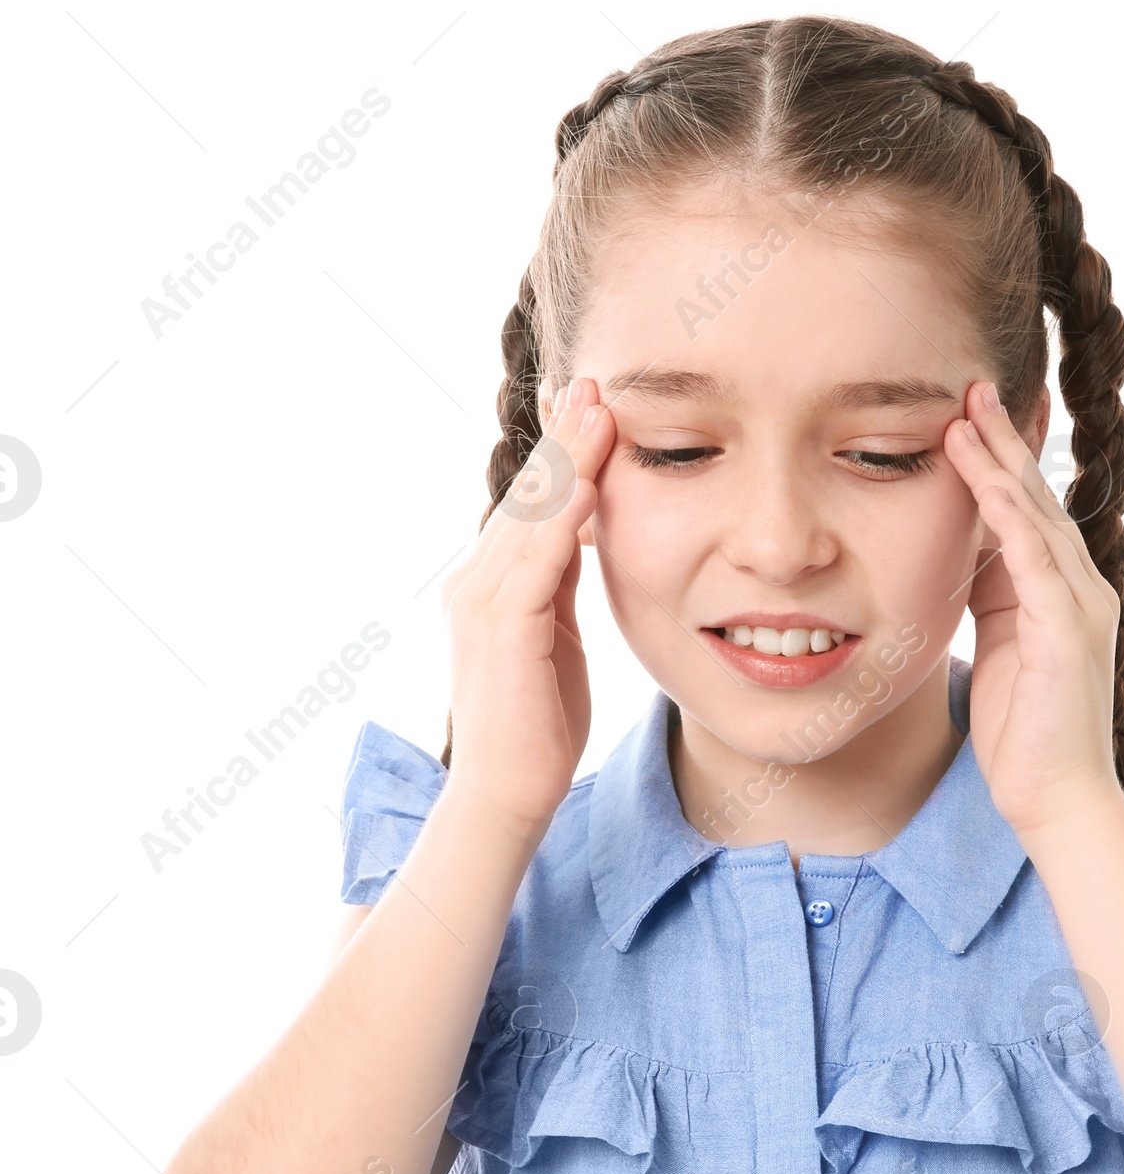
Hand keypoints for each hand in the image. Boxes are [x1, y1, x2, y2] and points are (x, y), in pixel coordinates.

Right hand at [439, 377, 614, 834]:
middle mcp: (475, 581)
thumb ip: (559, 585)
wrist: (509, 791)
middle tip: (593, 382)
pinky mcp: (501, 626)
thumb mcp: (556, 637)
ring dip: (567, 460)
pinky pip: (537, 559)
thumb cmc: (537, 723)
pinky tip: (590, 481)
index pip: (530, 505)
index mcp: (490, 584)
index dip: (562, 454)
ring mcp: (482, 601)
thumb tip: (584, 536)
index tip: (592, 406)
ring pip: (530, 515)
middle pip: (527, 495)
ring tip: (598, 408)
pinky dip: (564, 516)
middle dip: (563, 438)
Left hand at [944, 379, 1123, 840]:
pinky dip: (1010, 517)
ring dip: (1000, 462)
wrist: (1055, 798)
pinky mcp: (1065, 631)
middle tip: (973, 386)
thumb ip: (990, 597)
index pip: (1027, 510)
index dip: (1002, 460)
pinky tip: (986, 480)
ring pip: (1036, 516)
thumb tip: (964, 553)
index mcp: (1056, 592)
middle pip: (1036, 497)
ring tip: (967, 414)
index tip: (974, 412)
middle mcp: (1077, 587)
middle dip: (1003, 440)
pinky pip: (1035, 560)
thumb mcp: (999, 647)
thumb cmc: (1024, 732)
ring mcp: (1077, 605)